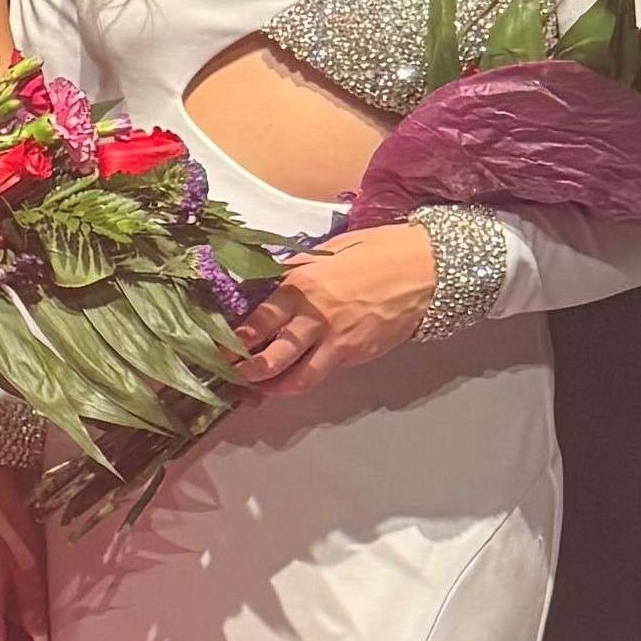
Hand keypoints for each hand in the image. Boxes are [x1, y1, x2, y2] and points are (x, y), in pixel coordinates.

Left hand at [236, 222, 439, 398]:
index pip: (256, 318)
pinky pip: (320, 373)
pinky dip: (300, 381)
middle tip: (228, 375)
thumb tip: (263, 287)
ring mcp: (335, 339)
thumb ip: (294, 272)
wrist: (425, 268)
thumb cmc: (375, 252)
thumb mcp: (327, 253)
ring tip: (255, 388)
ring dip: (270, 386)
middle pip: (268, 354)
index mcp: (300, 283)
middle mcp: (313, 315)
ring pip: (294, 375)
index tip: (214, 346)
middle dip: (244, 370)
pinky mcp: (354, 354)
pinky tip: (287, 382)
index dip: (233, 337)